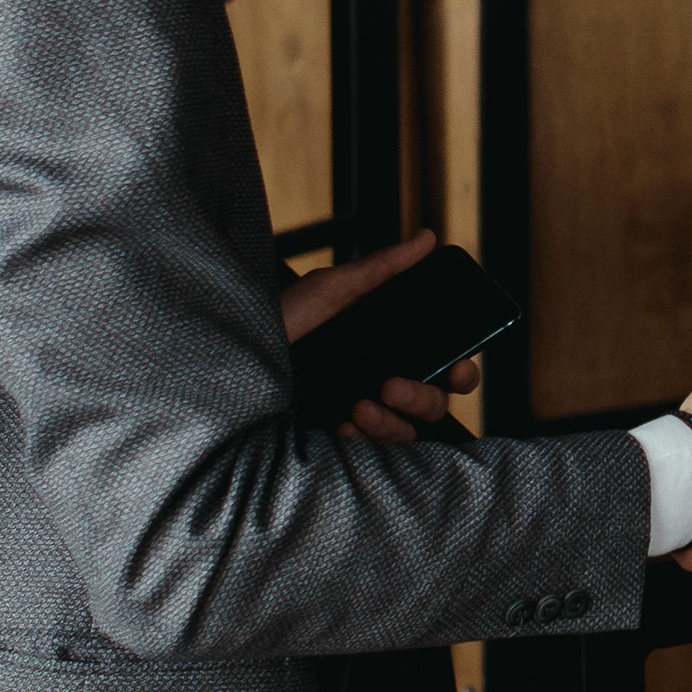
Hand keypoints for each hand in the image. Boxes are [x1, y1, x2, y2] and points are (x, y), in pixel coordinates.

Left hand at [279, 229, 476, 442]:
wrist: (228, 362)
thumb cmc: (276, 321)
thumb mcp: (329, 290)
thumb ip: (381, 269)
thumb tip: (426, 238)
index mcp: (390, 347)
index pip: (443, 365)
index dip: (463, 372)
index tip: (458, 369)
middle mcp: (382, 381)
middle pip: (434, 402)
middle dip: (423, 398)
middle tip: (391, 386)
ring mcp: (362, 412)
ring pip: (408, 432)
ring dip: (391, 422)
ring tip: (359, 407)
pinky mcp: (338, 439)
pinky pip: (372, 453)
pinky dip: (363, 438)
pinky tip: (342, 422)